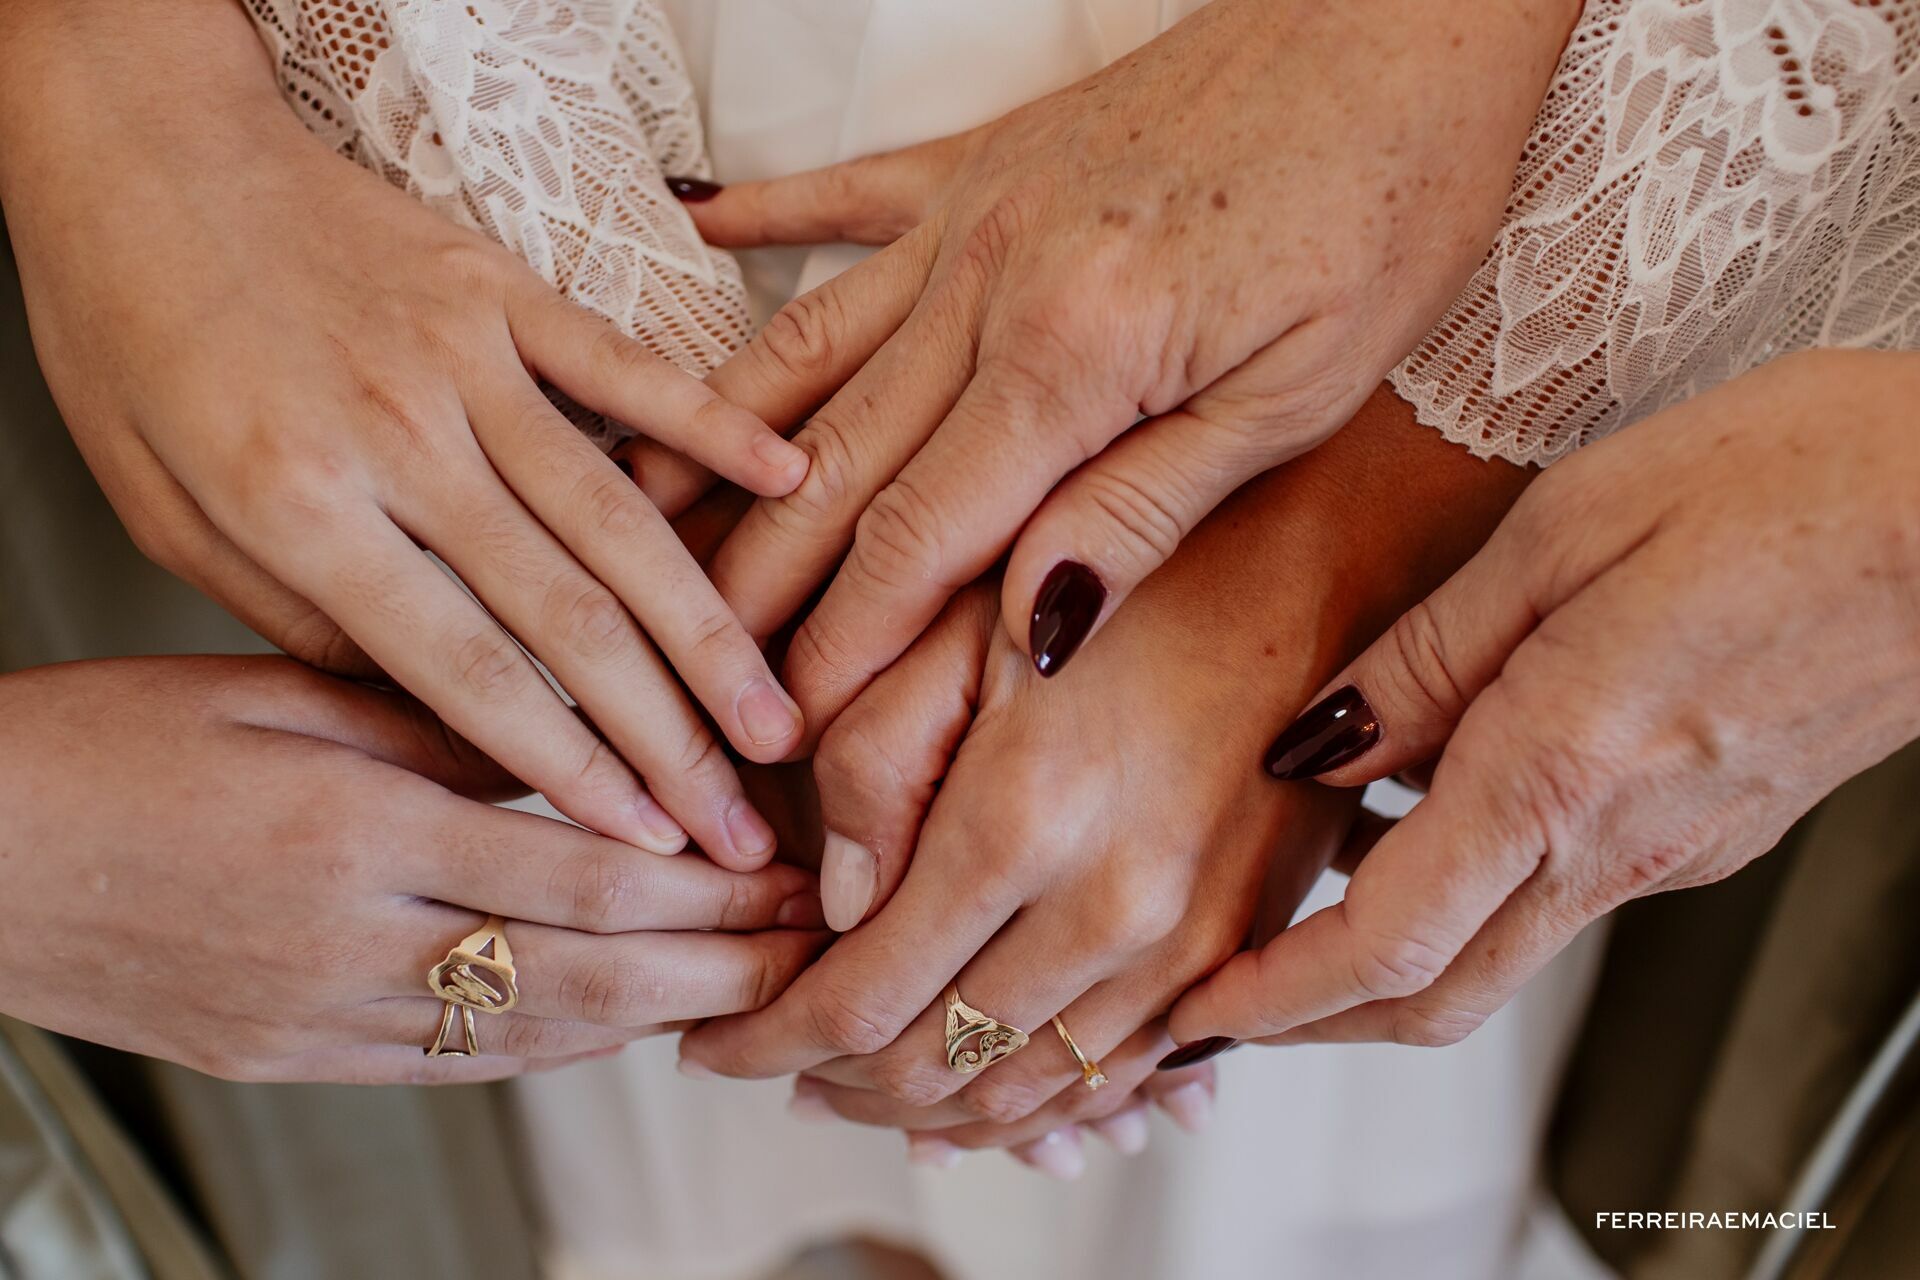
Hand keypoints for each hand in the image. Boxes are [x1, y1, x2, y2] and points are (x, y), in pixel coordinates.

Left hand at [0, 0, 806, 861]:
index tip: (645, 845)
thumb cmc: (136, 339)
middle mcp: (400, 439)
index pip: (466, 675)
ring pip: (618, 522)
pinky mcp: (505, 292)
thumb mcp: (168, 516)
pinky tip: (789, 483)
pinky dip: (714, 428)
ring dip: (710, 634)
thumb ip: (304, 619)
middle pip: (568, 620)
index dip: (568, 773)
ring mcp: (466, 358)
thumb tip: (436, 714)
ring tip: (775, 719)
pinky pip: (628, 371)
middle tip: (739, 828)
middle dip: (668, 739)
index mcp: (302, 509)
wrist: (144, 155)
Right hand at [0, 657, 825, 1082]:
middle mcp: (353, 943)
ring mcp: (321, 1021)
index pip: (582, 876)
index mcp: (356, 832)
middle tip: (805, 948)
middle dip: (714, 966)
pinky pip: (455, 1069)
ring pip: (531, 1040)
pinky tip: (616, 1030)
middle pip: (583, 976)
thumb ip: (434, 719)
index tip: (784, 871)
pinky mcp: (292, 1060)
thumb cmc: (108, 745)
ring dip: (654, 1021)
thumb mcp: (276, 690)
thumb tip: (572, 742)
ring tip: (745, 993)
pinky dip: (553, 1052)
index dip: (706, 886)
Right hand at [679, 0, 1575, 731]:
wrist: (1405, 20)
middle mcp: (990, 278)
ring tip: (635, 517)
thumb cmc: (1389, 203)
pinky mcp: (988, 158)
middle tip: (679, 669)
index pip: (917, 536)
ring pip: (807, 350)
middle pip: (828, 461)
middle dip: (746, 582)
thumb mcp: (1298, 396)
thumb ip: (1144, 509)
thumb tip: (1030, 628)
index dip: (839, 646)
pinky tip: (688, 231)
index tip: (778, 729)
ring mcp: (976, 210)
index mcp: (1074, 351)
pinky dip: (762, 219)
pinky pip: (846, 198)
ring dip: (717, 444)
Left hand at [679, 387, 1529, 1142]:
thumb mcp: (964, 616)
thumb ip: (872, 759)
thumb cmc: (1133, 560)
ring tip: (860, 1083)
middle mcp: (1116, 910)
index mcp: (1023, 822)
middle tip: (777, 1062)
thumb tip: (835, 901)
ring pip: (1028, 1091)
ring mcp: (1194, 945)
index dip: (769, 1038)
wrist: (1325, 554)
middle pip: (938, 1067)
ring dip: (930, 1106)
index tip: (714, 1045)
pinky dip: (1037, 1099)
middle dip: (837, 1082)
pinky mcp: (1246, 948)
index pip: (858, 1001)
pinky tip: (985, 1085)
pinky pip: (1120, 1076)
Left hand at [1169, 351, 1919, 1049]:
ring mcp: (1673, 848)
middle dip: (1310, 1018)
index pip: (1385, 944)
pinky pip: (1555, 897)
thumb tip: (1318, 739)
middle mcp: (1618, 843)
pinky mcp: (1709, 826)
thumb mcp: (1562, 529)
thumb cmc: (1791, 484)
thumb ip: (1429, 654)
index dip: (1273, 997)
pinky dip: (1462, 902)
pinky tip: (1419, 828)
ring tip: (1291, 924)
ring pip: (1495, 957)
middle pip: (1433, 994)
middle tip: (1218, 1003)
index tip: (1194, 1012)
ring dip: (1381, 969)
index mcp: (1559, 770)